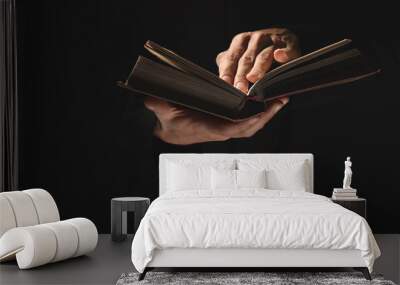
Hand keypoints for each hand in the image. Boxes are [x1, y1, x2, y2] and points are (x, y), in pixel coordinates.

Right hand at [144, 96, 288, 144]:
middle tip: (280, 101)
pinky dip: (259, 113)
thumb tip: (150, 98)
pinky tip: (266, 103)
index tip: (260, 112)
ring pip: (251, 125)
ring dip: (266, 114)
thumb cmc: (168, 123)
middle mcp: (221, 131)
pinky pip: (247, 120)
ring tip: (279, 100)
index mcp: (209, 130)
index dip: (247, 122)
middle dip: (266, 116)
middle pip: (249, 127)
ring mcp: (226, 128)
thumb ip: (158, 105)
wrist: (167, 131)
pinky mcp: (226, 123)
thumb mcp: (162, 113)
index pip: (232, 128)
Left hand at [216, 28, 299, 92]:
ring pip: (264, 56)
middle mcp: (255, 39)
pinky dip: (284, 54)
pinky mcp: (289, 44)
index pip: (230, 59)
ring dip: (258, 68)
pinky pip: (286, 50)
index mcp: (240, 42)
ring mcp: (272, 40)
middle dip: (241, 75)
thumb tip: (220, 84)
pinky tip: (280, 57)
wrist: (284, 40)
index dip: (227, 72)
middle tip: (239, 89)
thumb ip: (230, 68)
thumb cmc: (257, 54)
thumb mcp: (241, 57)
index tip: (225, 85)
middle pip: (246, 59)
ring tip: (254, 78)